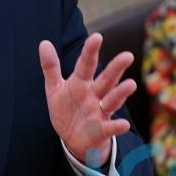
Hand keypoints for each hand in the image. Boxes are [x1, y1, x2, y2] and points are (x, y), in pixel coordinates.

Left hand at [39, 33, 136, 164]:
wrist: (73, 138)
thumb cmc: (66, 109)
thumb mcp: (55, 88)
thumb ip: (51, 67)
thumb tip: (44, 43)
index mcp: (82, 82)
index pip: (86, 64)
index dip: (90, 51)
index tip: (97, 37)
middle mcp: (95, 93)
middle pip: (106, 79)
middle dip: (116, 68)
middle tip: (128, 56)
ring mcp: (100, 111)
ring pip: (112, 100)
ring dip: (121, 93)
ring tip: (131, 84)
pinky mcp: (102, 130)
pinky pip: (109, 127)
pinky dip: (116, 126)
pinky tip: (123, 125)